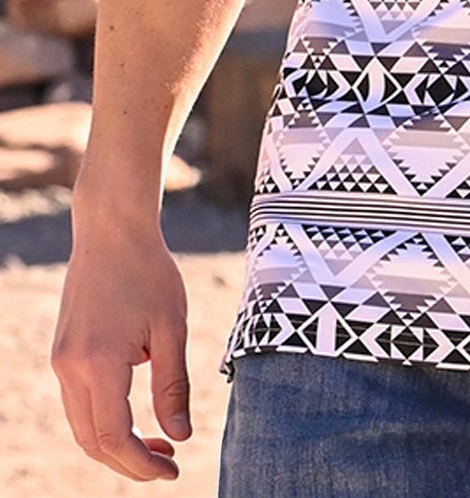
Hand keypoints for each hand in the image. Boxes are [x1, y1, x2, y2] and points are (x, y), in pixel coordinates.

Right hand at [51, 225, 191, 481]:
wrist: (111, 230)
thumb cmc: (149, 272)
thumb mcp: (171, 327)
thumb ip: (173, 385)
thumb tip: (180, 436)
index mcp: (99, 364)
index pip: (115, 437)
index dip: (142, 463)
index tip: (173, 469)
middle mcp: (70, 369)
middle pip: (92, 441)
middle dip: (129, 462)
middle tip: (168, 463)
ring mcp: (60, 362)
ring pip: (82, 426)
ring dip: (116, 444)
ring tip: (159, 443)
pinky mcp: (62, 354)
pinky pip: (79, 403)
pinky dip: (104, 420)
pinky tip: (136, 414)